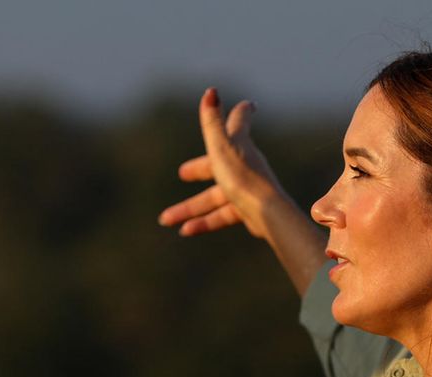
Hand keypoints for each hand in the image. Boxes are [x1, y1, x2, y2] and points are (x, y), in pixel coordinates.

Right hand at [158, 87, 288, 240]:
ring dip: (189, 209)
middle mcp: (244, 164)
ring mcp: (245, 189)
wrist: (266, 213)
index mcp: (238, 145)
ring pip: (213, 198)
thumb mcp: (220, 148)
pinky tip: (185, 231)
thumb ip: (212, 123)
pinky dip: (203, 223)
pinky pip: (220, 216)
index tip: (249, 105)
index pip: (239, 122)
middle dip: (200, 168)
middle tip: (184, 172)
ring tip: (165, 219)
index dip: (241, 112)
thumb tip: (211, 91)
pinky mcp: (247, 211)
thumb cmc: (242, 177)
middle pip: (218, 165)